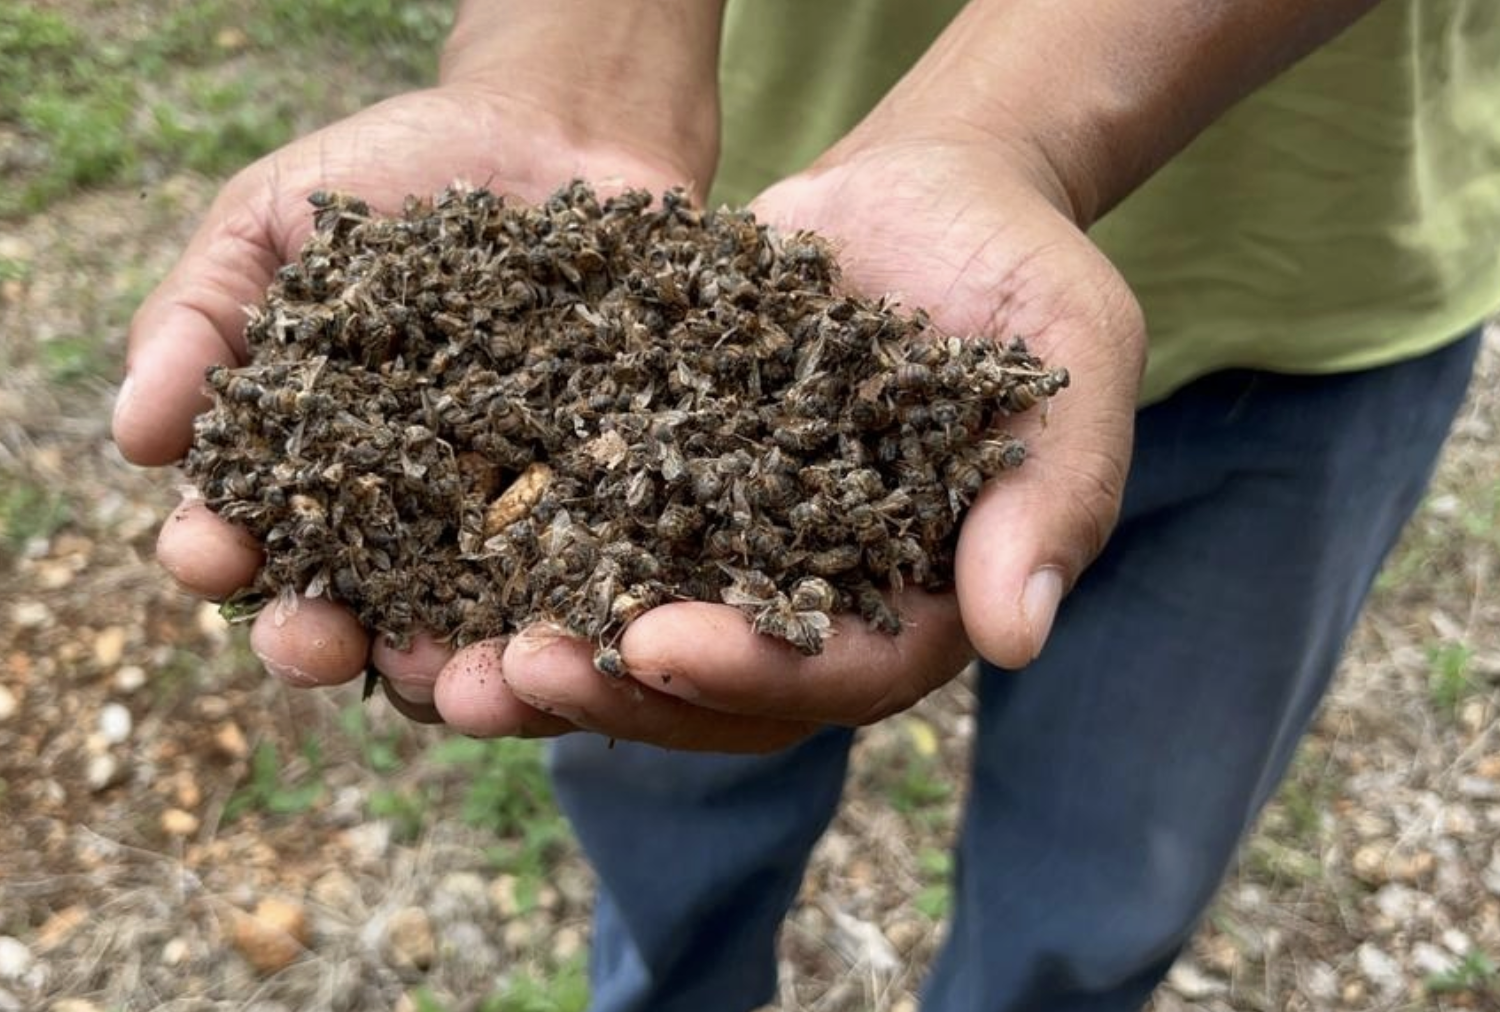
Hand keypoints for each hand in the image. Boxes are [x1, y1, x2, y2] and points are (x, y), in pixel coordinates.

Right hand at [113, 84, 696, 725]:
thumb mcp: (272, 220)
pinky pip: (586, 594)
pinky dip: (575, 625)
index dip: (211, 554)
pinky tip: (571, 632)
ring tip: (450, 674)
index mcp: (296, 468)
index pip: (237, 536)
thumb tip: (130, 433)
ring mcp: (499, 531)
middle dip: (313, 643)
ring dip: (448, 676)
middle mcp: (392, 524)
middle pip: (341, 618)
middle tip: (314, 640)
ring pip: (463, 638)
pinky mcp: (601, 520)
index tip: (207, 550)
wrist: (557, 130)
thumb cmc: (394, 174)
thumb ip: (198, 315)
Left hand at [498, 135, 1143, 747]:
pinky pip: (587, 552)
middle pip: (718, 692)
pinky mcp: (665, 500)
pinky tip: (430, 574)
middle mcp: (819, 607)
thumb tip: (1017, 639)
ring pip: (635, 647)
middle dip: (615, 691)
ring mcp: (734, 561)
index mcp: (922, 604)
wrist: (924, 198)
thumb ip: (1055, 494)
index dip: (750, 670)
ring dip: (544, 669)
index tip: (656, 641)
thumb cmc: (1018, 273)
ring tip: (446, 668)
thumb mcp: (1069, 360)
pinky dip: (516, 571)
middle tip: (513, 674)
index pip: (840, 673)